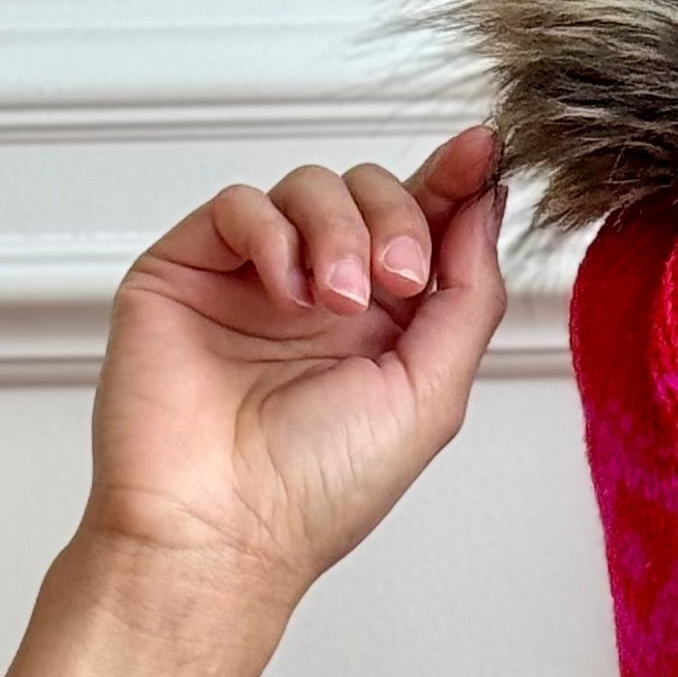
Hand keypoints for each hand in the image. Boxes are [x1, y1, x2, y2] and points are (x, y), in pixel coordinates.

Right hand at [77, 121, 508, 621]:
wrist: (222, 529)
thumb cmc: (319, 490)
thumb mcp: (432, 392)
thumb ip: (468, 296)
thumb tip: (488, 204)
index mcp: (385, 329)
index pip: (423, 226)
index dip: (454, 180)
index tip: (485, 148)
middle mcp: (322, 297)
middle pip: (372, 191)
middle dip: (398, 220)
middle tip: (395, 283)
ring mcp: (255, 280)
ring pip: (310, 187)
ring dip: (339, 232)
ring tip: (335, 303)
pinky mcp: (189, 269)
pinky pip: (241, 204)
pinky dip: (273, 234)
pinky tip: (286, 292)